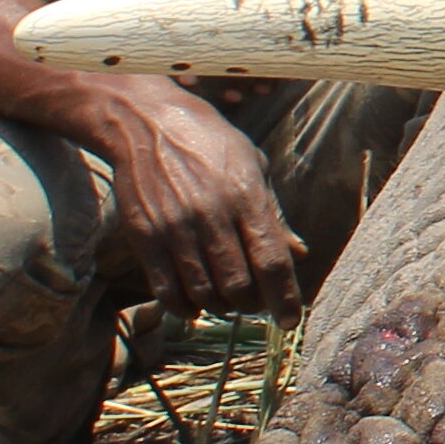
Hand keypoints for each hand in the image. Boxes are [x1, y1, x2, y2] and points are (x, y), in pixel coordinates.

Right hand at [84, 76, 306, 315]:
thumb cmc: (210, 143)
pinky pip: (168, 291)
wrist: (147, 123)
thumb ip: (275, 214)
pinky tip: (195, 305)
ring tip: (227, 300)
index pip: (272, 261)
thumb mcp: (253, 166)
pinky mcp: (145, 237)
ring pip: (205, 293)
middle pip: (239, 286)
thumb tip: (300, 254)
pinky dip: (185, 308)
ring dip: (221, 307)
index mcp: (246, 196)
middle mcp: (212, 215)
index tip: (291, 320)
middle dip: (252, 305)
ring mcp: (175, 228)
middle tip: (255, 303)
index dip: (285, 298)